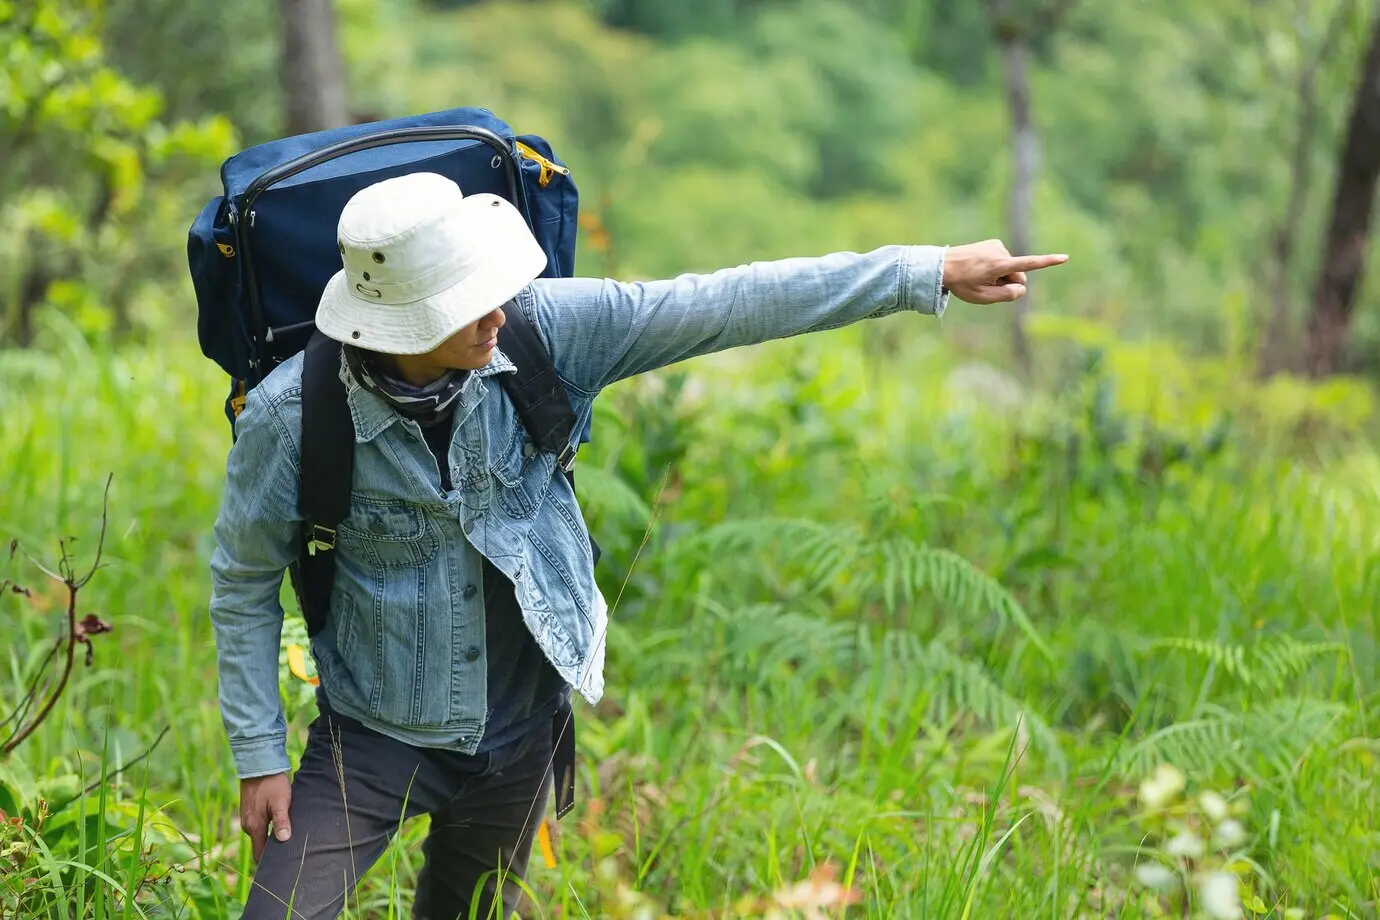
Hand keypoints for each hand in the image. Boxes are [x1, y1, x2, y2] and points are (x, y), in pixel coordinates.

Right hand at [240, 773, 292, 861]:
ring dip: (271, 838)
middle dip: (273, 851)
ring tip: (288, 841)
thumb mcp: (281, 802)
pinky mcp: (249, 811)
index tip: (281, 870)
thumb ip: (282, 821)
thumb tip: (284, 840)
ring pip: (260, 835)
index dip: (269, 863)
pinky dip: (268, 829)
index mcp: (254, 827)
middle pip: (260, 846)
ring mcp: (247, 818)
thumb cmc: (272, 784)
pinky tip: (280, 826)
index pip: (259, 854)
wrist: (259, 765)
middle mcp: (247, 826)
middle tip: (290, 856)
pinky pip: (259, 826)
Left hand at [942, 239, 1068, 303]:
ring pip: (1010, 268)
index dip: (1047, 262)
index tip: (1065, 257)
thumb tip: (1022, 288)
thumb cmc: (961, 284)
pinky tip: (980, 268)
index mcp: (998, 266)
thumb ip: (1006, 296)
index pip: (1028, 264)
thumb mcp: (982, 298)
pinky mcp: (993, 244)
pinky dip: (996, 267)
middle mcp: (1000, 252)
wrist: (942, 265)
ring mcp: (996, 246)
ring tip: (979, 275)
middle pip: (1018, 274)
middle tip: (986, 286)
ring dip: (1000, 275)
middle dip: (1009, 283)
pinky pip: (1003, 260)